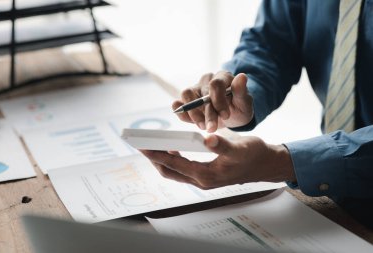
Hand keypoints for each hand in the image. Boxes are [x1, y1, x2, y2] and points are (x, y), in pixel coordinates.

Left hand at [140, 135, 295, 189]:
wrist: (265, 164)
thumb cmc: (253, 155)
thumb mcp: (238, 147)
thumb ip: (221, 144)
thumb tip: (205, 139)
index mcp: (206, 175)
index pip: (174, 165)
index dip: (156, 154)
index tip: (142, 146)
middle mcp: (202, 180)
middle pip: (169, 172)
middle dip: (154, 159)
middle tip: (141, 145)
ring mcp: (203, 179)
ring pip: (175, 172)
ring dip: (162, 160)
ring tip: (152, 146)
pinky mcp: (206, 175)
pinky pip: (183, 169)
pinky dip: (174, 160)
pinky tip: (173, 148)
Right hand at [173, 71, 253, 132]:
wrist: (230, 117)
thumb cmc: (238, 108)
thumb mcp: (244, 103)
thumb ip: (242, 91)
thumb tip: (242, 76)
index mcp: (222, 77)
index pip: (216, 84)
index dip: (219, 100)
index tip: (225, 115)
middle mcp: (207, 80)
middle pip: (202, 93)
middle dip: (208, 113)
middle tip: (212, 127)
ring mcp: (195, 89)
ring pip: (186, 95)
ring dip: (193, 113)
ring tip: (203, 126)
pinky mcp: (186, 100)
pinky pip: (178, 103)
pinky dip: (182, 113)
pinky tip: (191, 122)